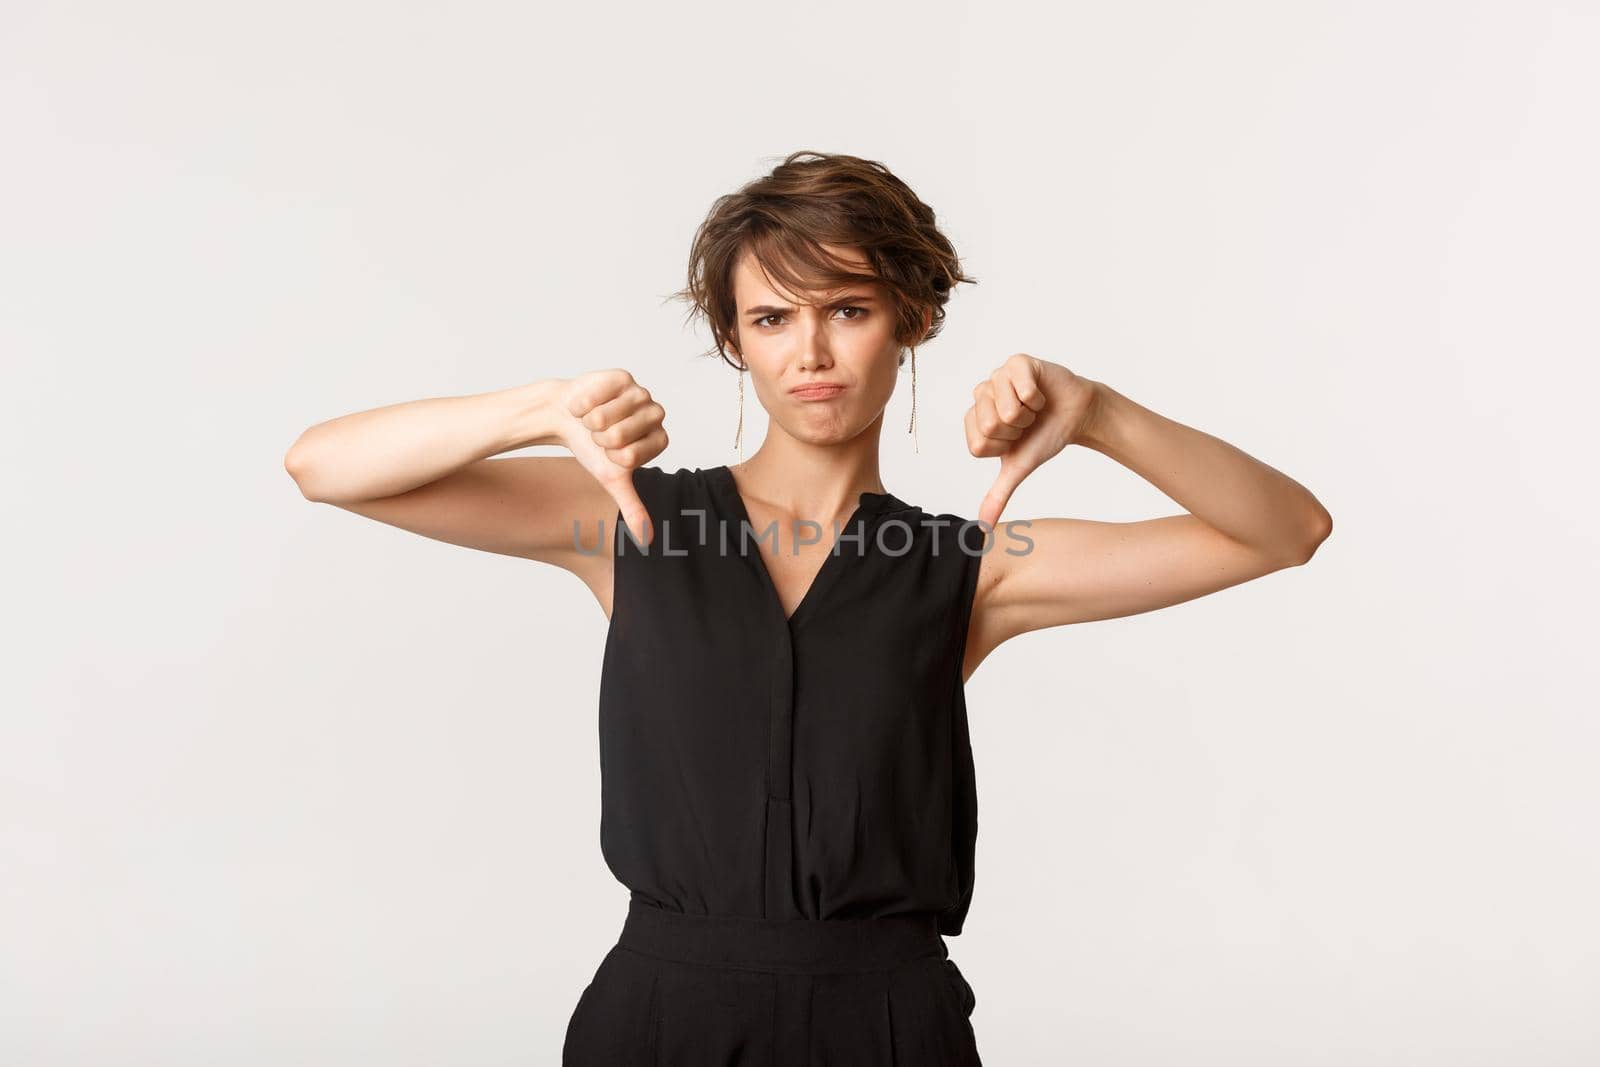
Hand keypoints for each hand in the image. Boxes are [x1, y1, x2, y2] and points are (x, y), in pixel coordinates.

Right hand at [557, 369, 668, 545]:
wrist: (566, 417)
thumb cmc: (592, 448)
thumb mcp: (612, 480)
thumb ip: (633, 508)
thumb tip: (647, 541)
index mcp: (659, 440)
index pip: (630, 456)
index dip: (610, 456)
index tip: (609, 450)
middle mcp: (656, 414)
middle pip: (619, 435)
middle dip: (598, 437)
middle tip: (598, 432)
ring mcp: (641, 392)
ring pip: (606, 416)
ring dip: (590, 420)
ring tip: (593, 418)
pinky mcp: (623, 376)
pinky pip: (596, 397)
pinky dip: (583, 404)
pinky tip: (587, 402)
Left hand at [963, 353, 1101, 529]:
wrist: (1076, 416)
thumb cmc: (1044, 437)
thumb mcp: (1018, 468)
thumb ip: (998, 495)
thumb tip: (984, 528)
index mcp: (974, 419)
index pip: (978, 444)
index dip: (1005, 447)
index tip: (1017, 438)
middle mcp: (980, 395)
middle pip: (990, 425)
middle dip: (1018, 430)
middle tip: (1027, 423)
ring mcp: (997, 376)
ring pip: (1006, 409)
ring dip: (1029, 414)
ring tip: (1034, 409)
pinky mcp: (1017, 362)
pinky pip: (1021, 389)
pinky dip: (1038, 399)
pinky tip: (1041, 394)